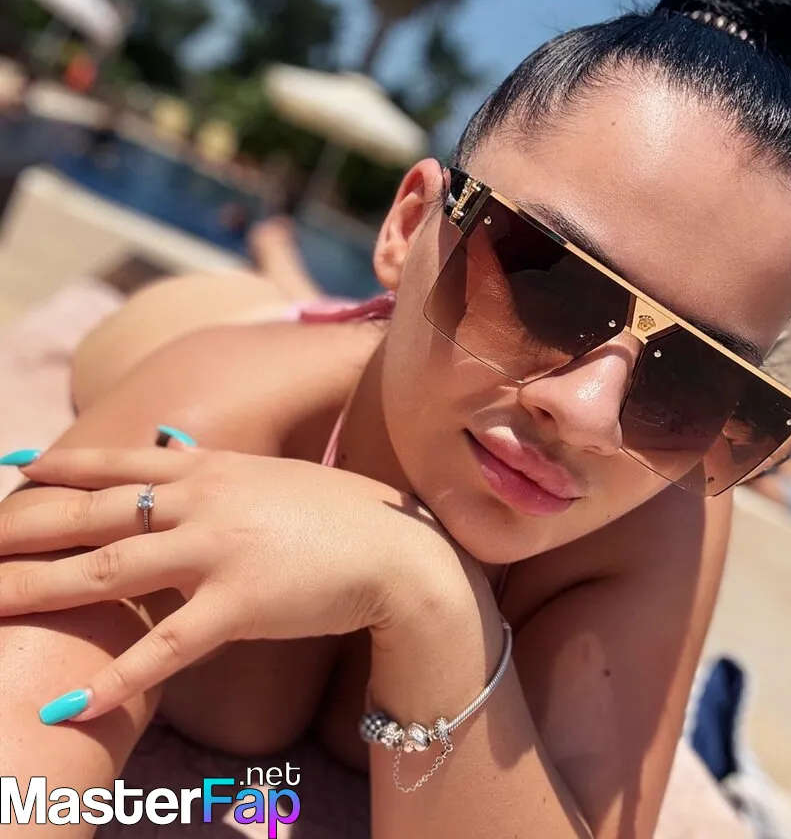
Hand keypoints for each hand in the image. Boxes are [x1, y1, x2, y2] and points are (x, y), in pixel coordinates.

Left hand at [0, 446, 457, 719]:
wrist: (394, 548)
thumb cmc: (334, 512)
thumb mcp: (267, 475)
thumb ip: (213, 468)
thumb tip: (169, 447)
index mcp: (210, 469)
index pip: (120, 464)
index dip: (63, 465)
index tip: (15, 465)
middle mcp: (203, 502)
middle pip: (95, 514)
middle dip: (25, 528)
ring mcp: (218, 551)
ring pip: (110, 571)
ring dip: (41, 589)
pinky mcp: (240, 603)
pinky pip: (166, 646)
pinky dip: (117, 677)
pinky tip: (75, 702)